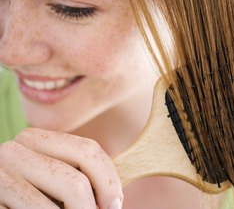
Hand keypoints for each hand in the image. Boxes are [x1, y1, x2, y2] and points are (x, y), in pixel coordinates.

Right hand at [0, 128, 122, 208]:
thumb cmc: (31, 199)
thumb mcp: (55, 180)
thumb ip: (80, 176)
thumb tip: (114, 200)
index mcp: (34, 138)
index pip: (88, 150)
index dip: (108, 181)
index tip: (114, 204)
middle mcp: (13, 151)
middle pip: (76, 181)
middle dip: (92, 208)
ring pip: (58, 204)